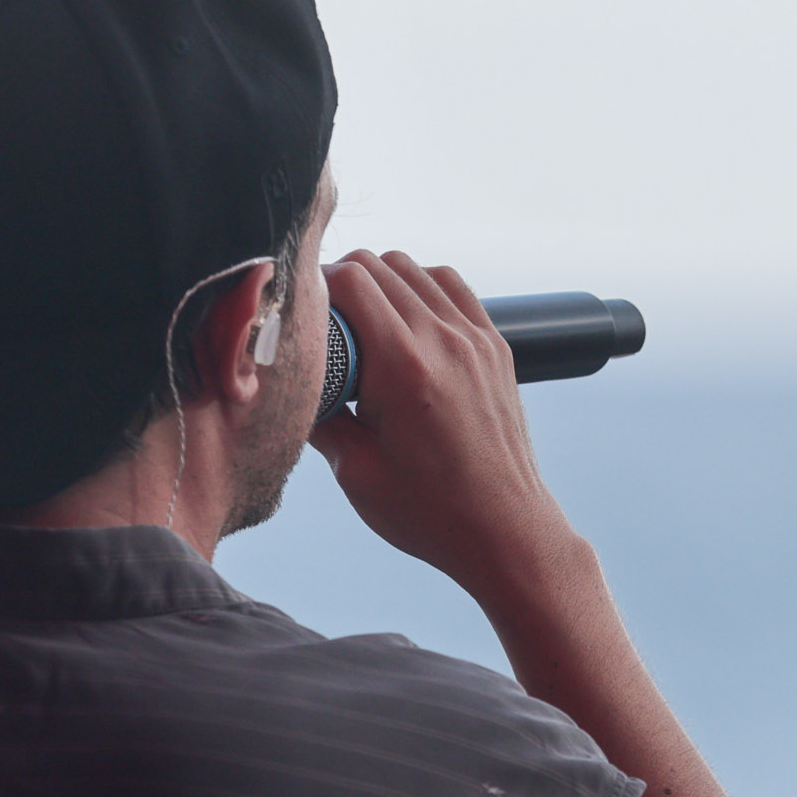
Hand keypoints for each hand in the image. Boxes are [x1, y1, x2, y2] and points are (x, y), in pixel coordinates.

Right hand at [307, 251, 586, 610]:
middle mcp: (444, 341)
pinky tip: (406, 318)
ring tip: (363, 321)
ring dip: (382, 281)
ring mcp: (475, 339)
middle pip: (380, 265)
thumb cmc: (432, 512)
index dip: (315, 287)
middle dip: (342, 282)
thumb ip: (319, 417)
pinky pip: (453, 287)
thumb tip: (292, 384)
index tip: (302, 315)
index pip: (350, 281)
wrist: (504, 530)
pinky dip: (422, 288)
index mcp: (404, 367)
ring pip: (416, 268)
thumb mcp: (356, 472)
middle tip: (325, 322)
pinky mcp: (495, 347)